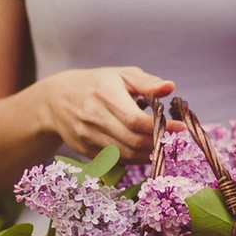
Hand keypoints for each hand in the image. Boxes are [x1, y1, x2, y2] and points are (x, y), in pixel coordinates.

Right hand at [38, 66, 180, 161]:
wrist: (56, 100)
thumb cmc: (96, 84)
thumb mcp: (120, 75)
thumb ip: (146, 82)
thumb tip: (170, 87)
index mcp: (104, 94)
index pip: (135, 120)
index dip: (160, 128)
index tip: (180, 129)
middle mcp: (93, 117)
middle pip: (132, 140)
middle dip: (157, 143)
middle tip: (172, 140)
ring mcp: (87, 136)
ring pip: (125, 154)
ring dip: (148, 154)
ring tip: (162, 146)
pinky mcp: (85, 150)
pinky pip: (116, 160)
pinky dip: (134, 158)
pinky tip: (144, 151)